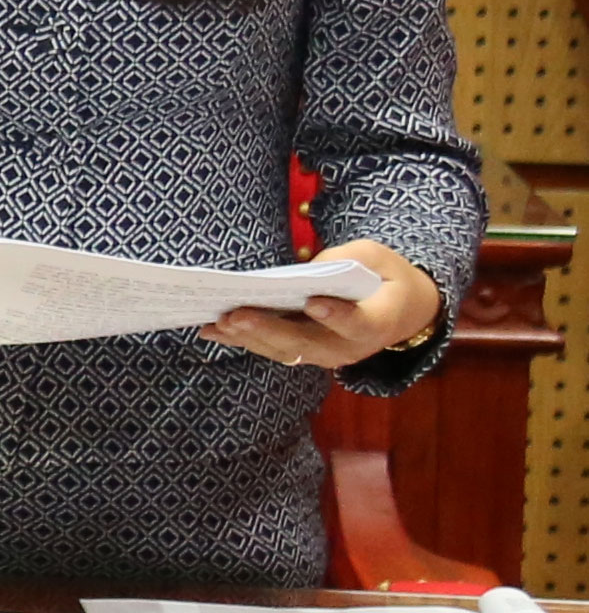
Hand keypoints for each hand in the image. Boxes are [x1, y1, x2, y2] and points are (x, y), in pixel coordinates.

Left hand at [208, 240, 441, 371]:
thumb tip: (303, 272)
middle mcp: (351, 347)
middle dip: (268, 329)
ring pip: (284, 350)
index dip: (336, 315)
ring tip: (216, 323)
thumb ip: (345, 261)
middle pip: (307, 342)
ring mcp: (327, 355)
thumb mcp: (375, 257)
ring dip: (248, 338)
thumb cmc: (385, 277)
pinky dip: (243, 340)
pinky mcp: (306, 352)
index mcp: (379, 321)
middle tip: (236, 315)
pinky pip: (274, 349)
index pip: (357, 322)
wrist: (400, 310)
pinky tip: (212, 330)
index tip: (313, 302)